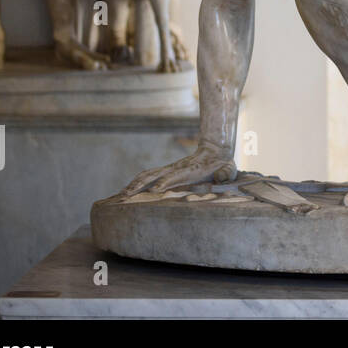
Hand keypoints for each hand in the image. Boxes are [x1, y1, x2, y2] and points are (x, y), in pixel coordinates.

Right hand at [119, 145, 235, 196]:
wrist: (215, 151)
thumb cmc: (222, 165)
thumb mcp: (228, 169)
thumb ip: (226, 173)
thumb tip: (223, 177)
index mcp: (189, 170)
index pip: (174, 176)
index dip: (165, 182)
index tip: (155, 191)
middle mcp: (175, 169)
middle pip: (153, 175)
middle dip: (139, 185)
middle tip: (125, 196)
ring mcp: (169, 169)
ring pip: (147, 175)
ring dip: (133, 184)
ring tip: (119, 196)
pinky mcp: (166, 171)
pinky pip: (148, 176)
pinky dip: (135, 183)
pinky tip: (126, 192)